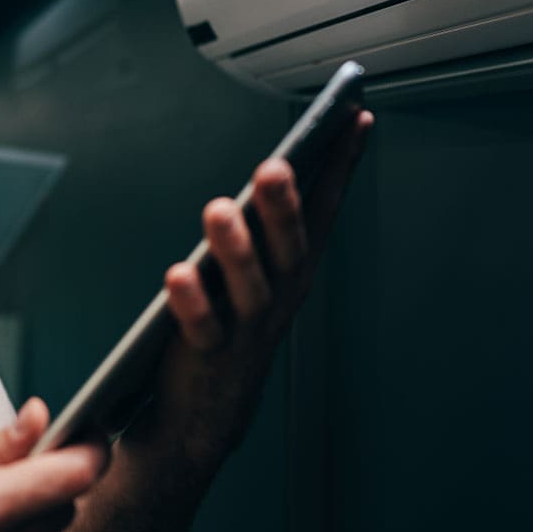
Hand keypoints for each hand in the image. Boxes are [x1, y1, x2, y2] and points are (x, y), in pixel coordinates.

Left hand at [131, 110, 373, 470]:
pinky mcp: (209, 355)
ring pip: (248, 287)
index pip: (324, 210)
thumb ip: (264, 223)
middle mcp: (278, 296)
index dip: (340, 167)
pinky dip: (192, 303)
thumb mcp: (254, 269)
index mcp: (292, 270)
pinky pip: (203, 328)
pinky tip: (178, 276)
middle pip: (288, 248)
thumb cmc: (229, 324)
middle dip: (285, 207)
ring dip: (235, 249)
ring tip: (220, 209)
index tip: (354, 119)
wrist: (205, 412)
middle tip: (276, 165)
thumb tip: (277, 164)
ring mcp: (246, 329)